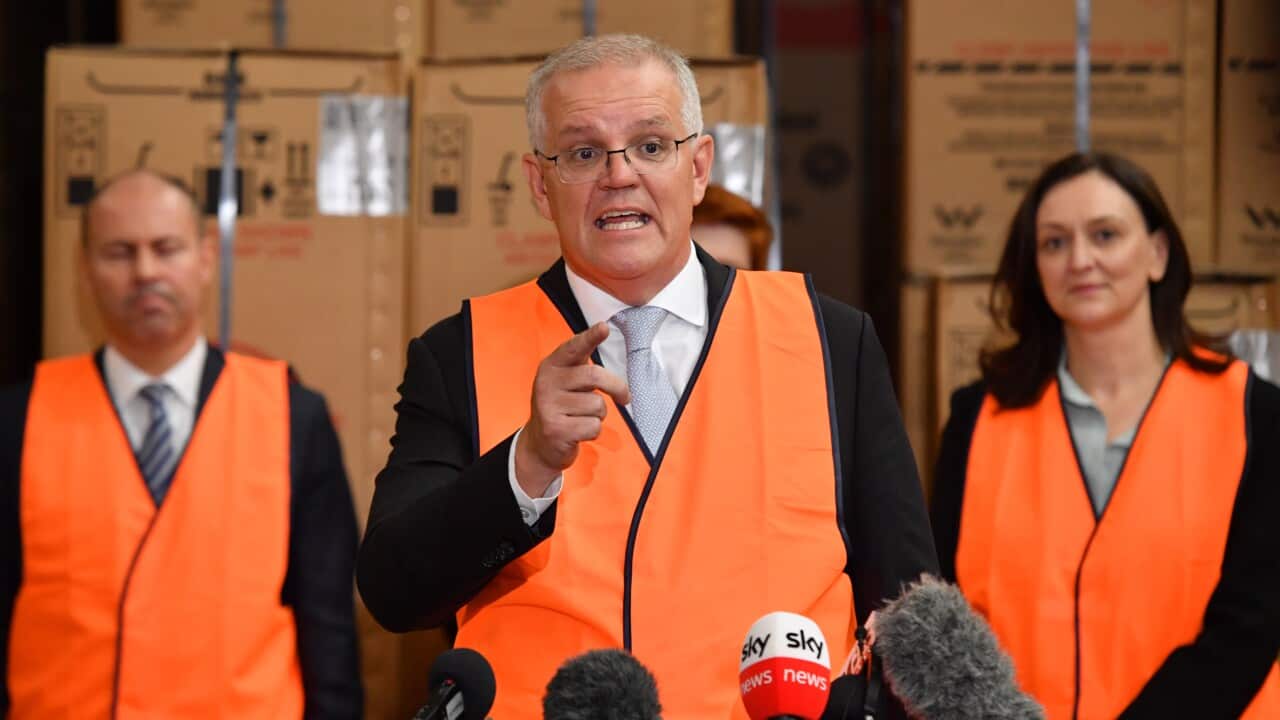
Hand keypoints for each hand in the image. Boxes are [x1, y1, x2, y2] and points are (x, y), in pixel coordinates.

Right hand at [515, 322, 629, 496]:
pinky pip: (593, 426)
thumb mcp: (567, 383)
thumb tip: (614, 370)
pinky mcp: (555, 429)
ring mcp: (549, 406)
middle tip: (624, 397)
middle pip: (594, 375)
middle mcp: (547, 383)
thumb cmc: (563, 407)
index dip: (590, 337)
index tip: (604, 327)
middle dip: (617, 387)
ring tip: (582, 417)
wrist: (540, 444)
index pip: (574, 347)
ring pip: (597, 405)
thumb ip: (585, 370)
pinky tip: (578, 432)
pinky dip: (593, 431)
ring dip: (599, 414)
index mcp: (552, 366)